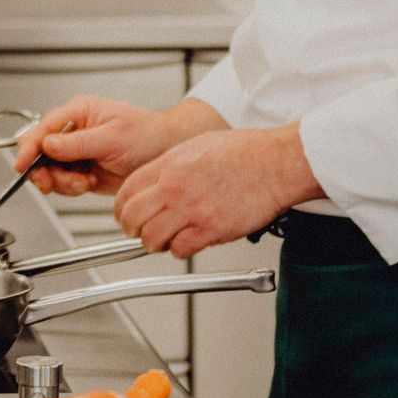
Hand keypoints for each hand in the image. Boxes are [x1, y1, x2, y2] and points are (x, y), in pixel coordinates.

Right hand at [11, 95, 223, 196]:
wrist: (168, 152)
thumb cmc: (148, 135)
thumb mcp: (112, 137)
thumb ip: (77, 143)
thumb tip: (47, 145)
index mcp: (78, 113)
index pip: (42, 129)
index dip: (29, 148)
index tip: (22, 165)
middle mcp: (73, 131)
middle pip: (40, 153)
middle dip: (45, 170)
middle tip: (53, 183)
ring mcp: (77, 152)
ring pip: (51, 171)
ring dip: (62, 182)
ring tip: (83, 183)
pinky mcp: (83, 171)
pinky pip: (64, 183)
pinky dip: (71, 188)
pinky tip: (88, 184)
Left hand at [111, 124, 318, 259]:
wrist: (276, 163)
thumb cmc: (246, 151)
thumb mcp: (197, 146)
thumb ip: (173, 165)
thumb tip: (159, 180)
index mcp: (169, 165)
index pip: (127, 191)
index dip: (121, 208)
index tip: (125, 216)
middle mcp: (175, 187)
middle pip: (132, 217)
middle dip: (131, 229)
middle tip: (138, 233)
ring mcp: (191, 209)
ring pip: (151, 238)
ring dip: (154, 244)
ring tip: (163, 242)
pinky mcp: (210, 229)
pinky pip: (180, 250)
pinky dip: (180, 251)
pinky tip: (188, 244)